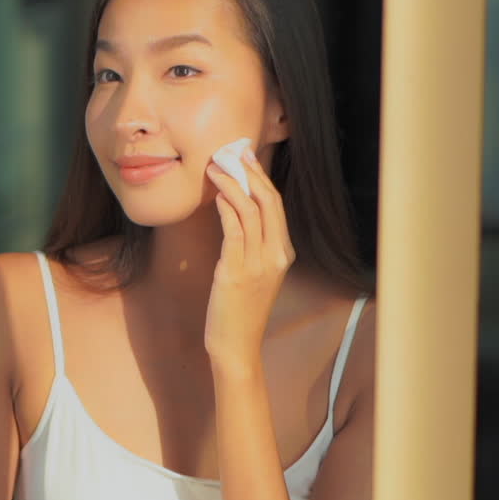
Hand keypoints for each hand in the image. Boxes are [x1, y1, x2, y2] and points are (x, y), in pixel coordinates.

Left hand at [203, 149, 295, 371]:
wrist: (236, 345)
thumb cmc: (240, 309)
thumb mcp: (254, 273)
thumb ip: (251, 244)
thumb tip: (235, 210)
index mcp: (284, 254)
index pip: (276, 206)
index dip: (260, 179)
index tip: (245, 159)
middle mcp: (276, 256)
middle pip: (268, 202)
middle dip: (249, 174)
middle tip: (230, 154)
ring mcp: (258, 264)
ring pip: (251, 212)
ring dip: (231, 185)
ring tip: (215, 169)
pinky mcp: (237, 272)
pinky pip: (235, 231)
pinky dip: (227, 209)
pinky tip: (217, 196)